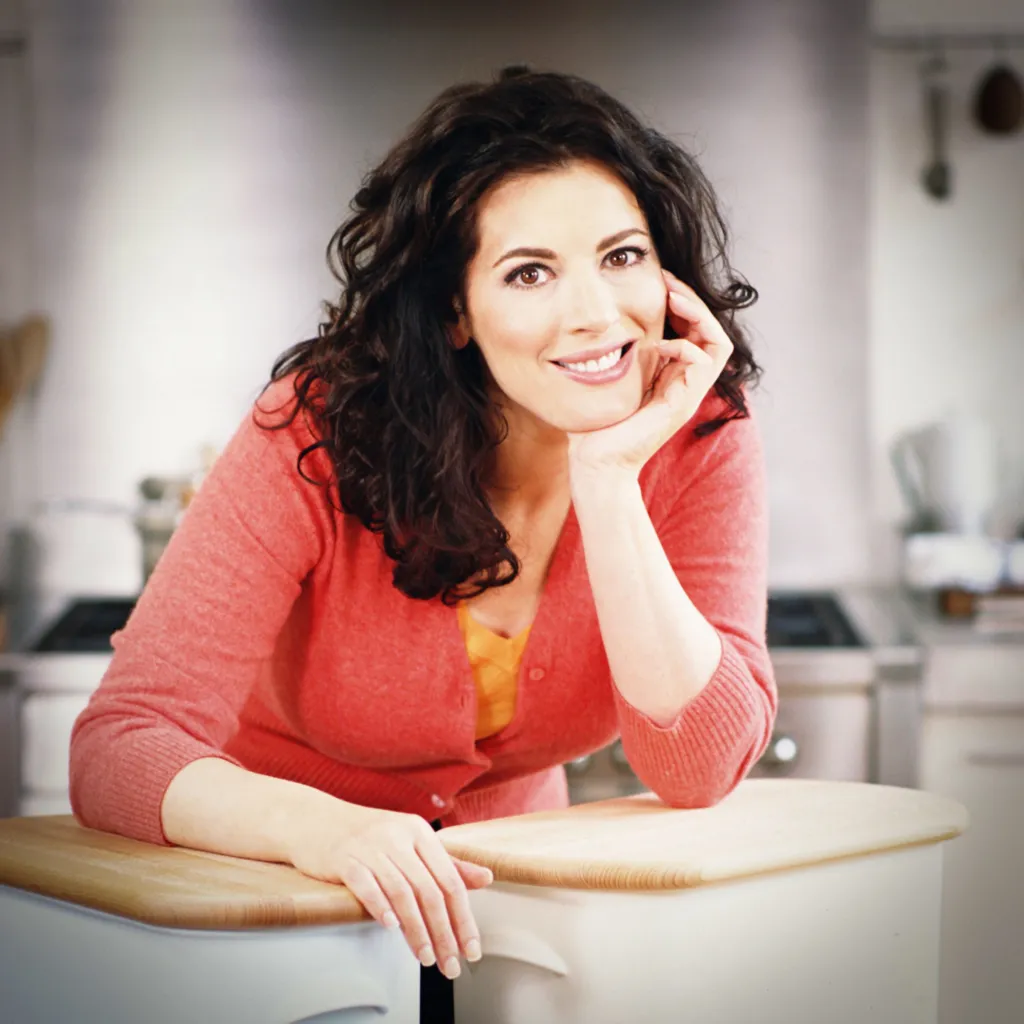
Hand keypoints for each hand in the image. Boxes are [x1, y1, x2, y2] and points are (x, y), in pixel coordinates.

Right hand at [286, 801, 492, 978]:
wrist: (316, 820)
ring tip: (426, 957)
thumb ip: (447, 863)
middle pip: (429, 889)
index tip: (471, 949)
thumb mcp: (411, 842)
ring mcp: (370, 846)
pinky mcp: (344, 858)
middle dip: (443, 932)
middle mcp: (398, 835)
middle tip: (450, 964)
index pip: (450, 879)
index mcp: (419, 832)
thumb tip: (487, 877)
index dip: (463, 917)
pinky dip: (380, 906)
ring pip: (401, 892)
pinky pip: (366, 884)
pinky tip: (391, 927)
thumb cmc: (369, 836)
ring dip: (416, 929)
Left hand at [567, 268, 733, 479]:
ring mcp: (687, 395)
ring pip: (718, 343)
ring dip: (698, 315)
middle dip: (692, 301)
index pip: (695, 332)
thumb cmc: (596, 426)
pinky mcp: (682, 405)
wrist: (596, 464)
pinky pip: (703, 362)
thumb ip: (621, 356)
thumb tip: (609, 326)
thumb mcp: (611, 379)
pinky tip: (658, 344)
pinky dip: (685, 346)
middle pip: (711, 332)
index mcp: (671, 377)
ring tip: (673, 298)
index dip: (683, 304)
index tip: (660, 282)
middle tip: (667, 281)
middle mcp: (685, 384)